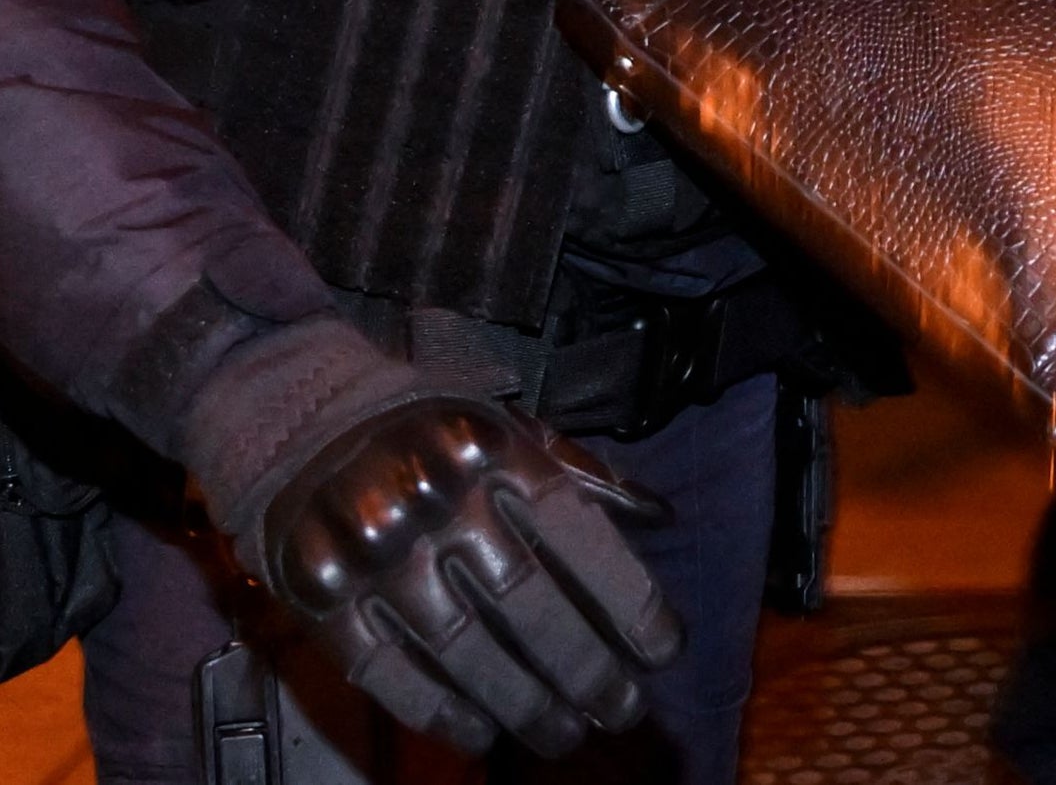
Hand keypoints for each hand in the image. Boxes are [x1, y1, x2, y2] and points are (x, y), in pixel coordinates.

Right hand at [192, 333, 681, 756]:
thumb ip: (584, 475)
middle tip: (621, 710)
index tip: (663, 650)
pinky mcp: (317, 596)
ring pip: (462, 649)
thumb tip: (663, 516)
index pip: (579, 537)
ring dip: (521, 702)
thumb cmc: (430, 432)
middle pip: (525, 603)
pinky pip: (387, 671)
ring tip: (564, 733)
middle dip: (583, 668)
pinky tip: (482, 733)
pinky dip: (439, 711)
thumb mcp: (513, 429)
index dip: (628, 600)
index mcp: (497, 453)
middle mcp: (438, 502)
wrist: (298, 418)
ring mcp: (374, 552)